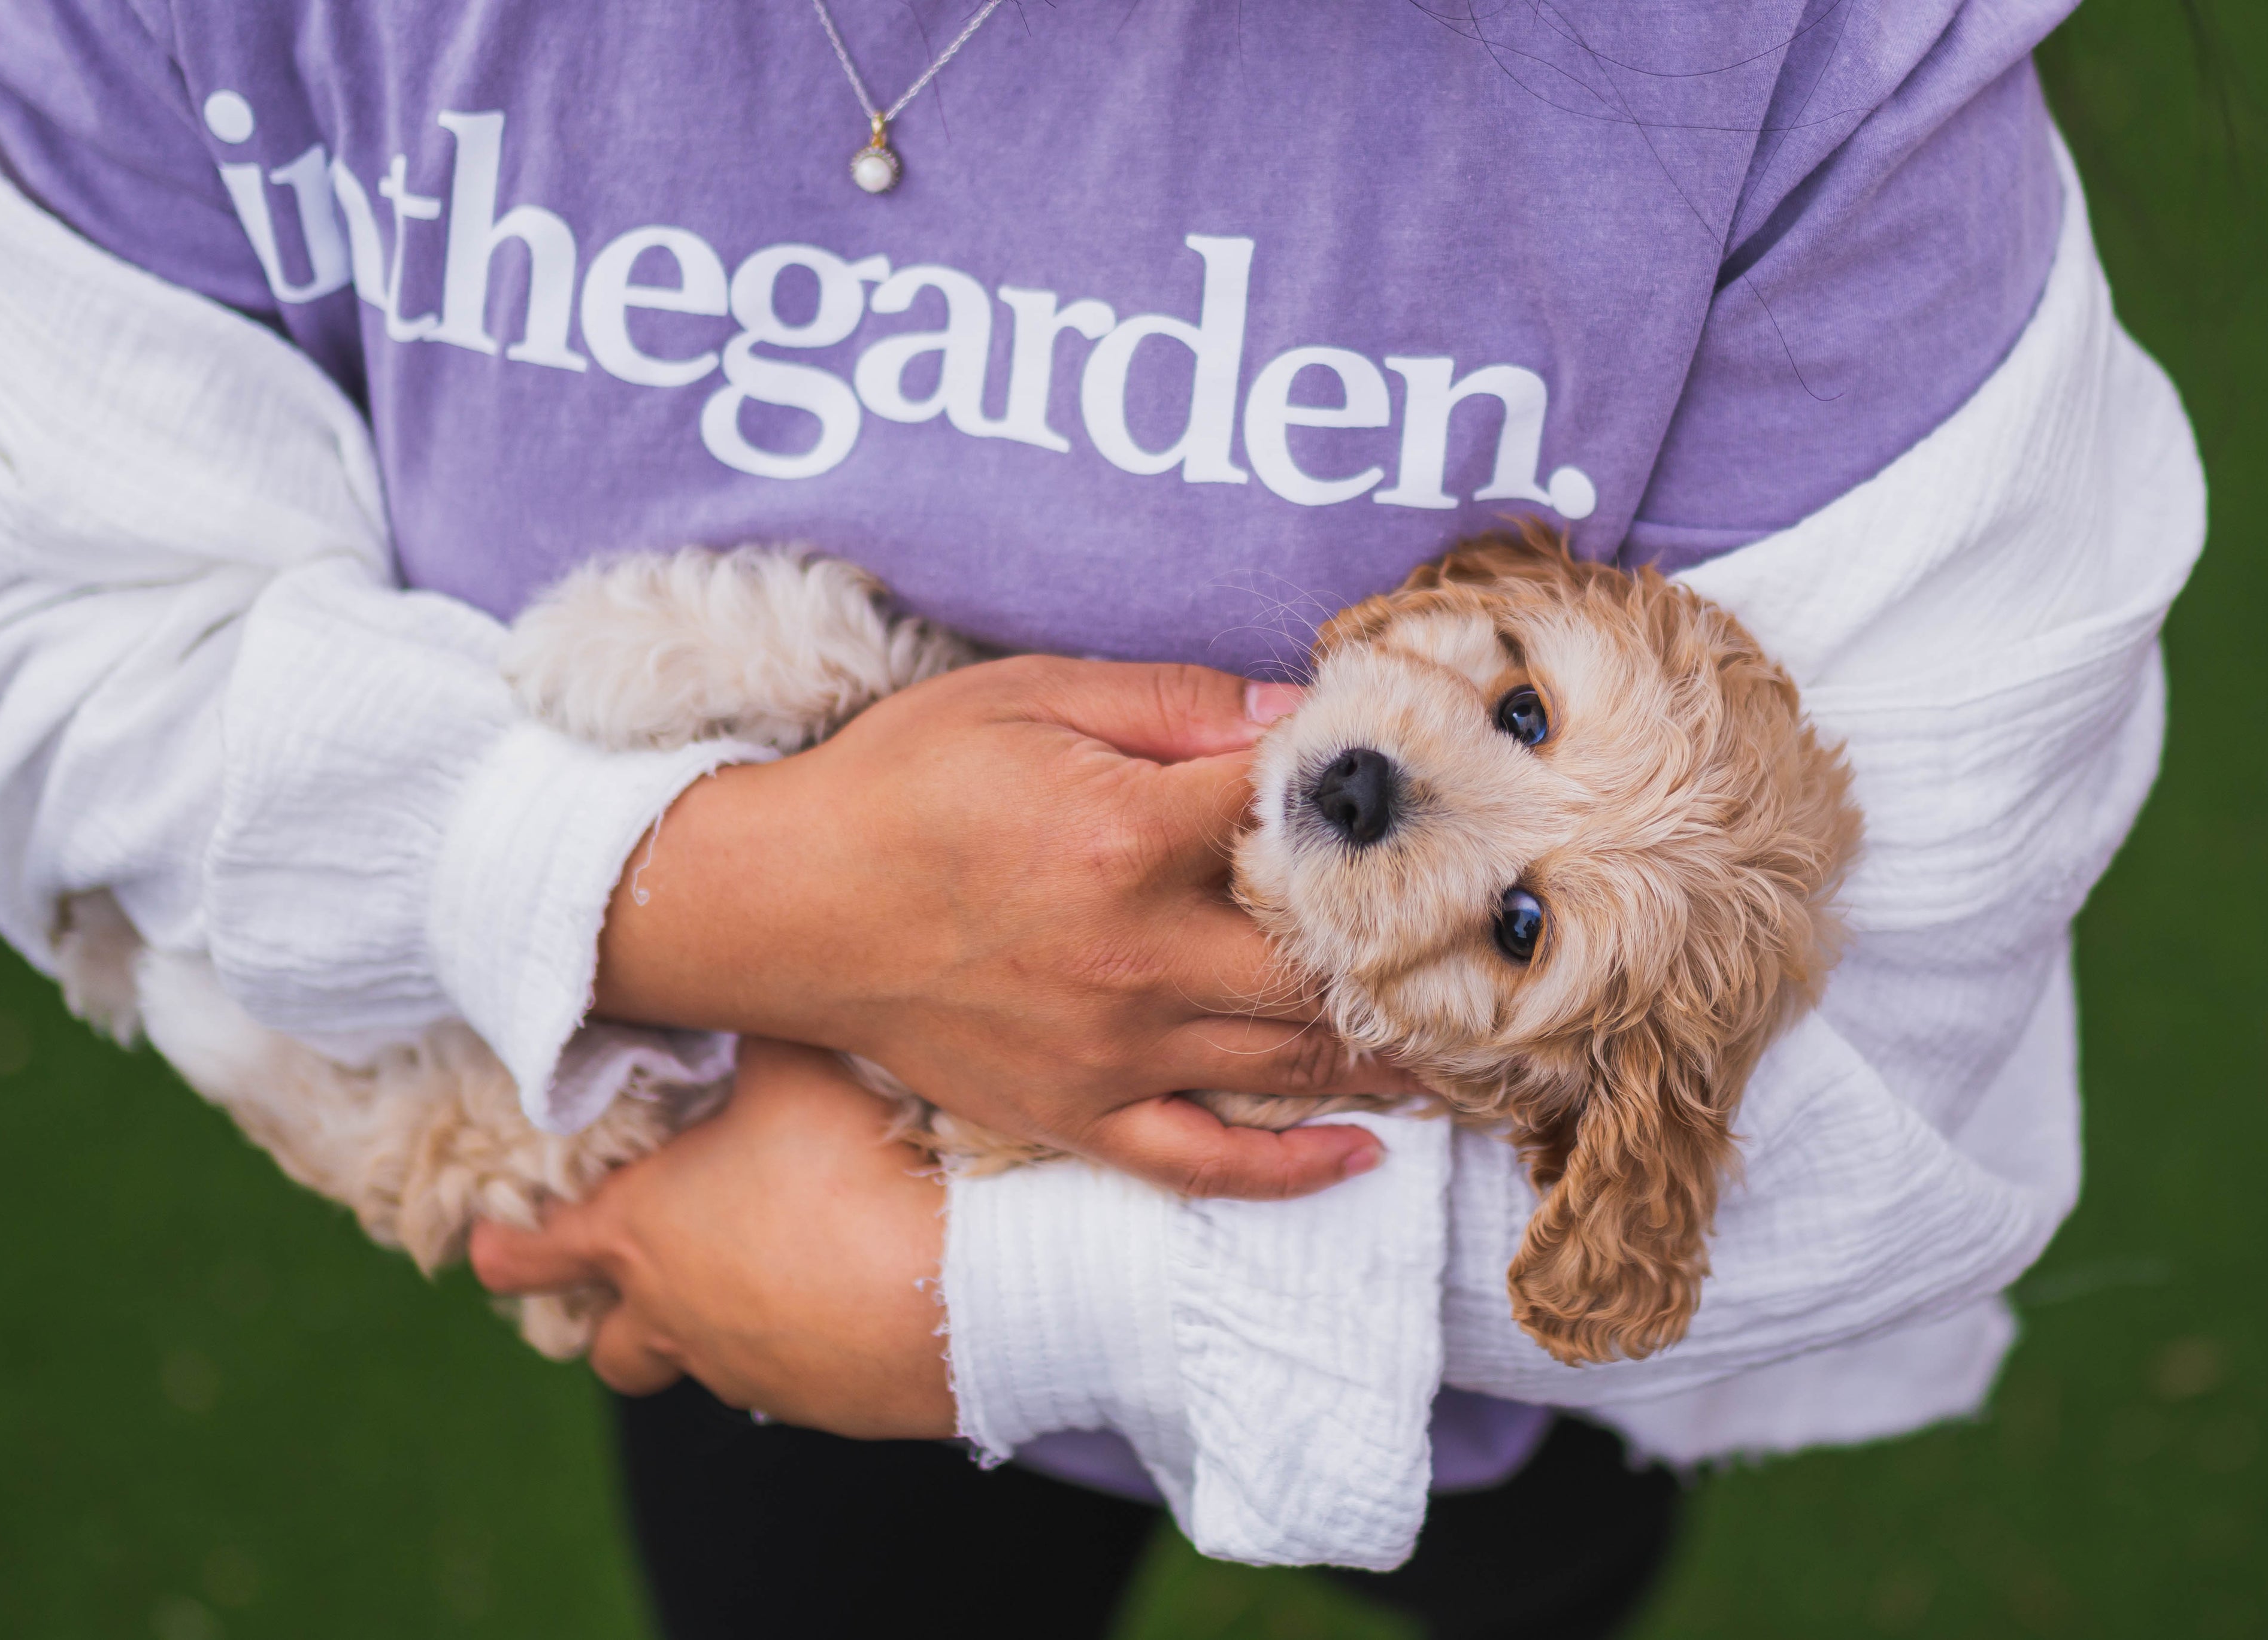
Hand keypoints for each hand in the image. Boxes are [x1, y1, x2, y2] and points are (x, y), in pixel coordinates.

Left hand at [469, 1039, 953, 1435]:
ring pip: (699, 1363)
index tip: (493, 1239)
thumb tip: (738, 980)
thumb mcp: (792, 1066)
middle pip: (606, 1346)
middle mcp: (674, 1314)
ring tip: (768, 1269)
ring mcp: (743, 1369)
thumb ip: (749, 1028)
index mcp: (640, 1232)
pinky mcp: (817, 1401)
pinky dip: (800, 1340)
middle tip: (644, 1272)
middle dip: (612, 1315)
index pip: (526, 1255)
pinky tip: (850, 1289)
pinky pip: (787, 1375)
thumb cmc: (849, 1171)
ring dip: (712, 1326)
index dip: (502, 1245)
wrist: (952, 1286)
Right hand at [591, 656, 1397, 1197]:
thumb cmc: (901, 780)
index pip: (1292, 816)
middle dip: (1415, 947)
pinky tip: (1360, 1152)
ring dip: (1388, 1049)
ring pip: (1286, 1060)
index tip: (1438, 794)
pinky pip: (1200, 1160)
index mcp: (1124, 834)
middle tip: (1489, 936)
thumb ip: (1173, 701)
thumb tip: (1297, 716)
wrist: (778, 902)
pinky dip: (1286, 1167)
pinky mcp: (1073, 1113)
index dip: (1371, 799)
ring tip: (1467, 1033)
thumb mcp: (1029, 694)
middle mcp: (1132, 954)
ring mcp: (1108, 1048)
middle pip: (1320, 960)